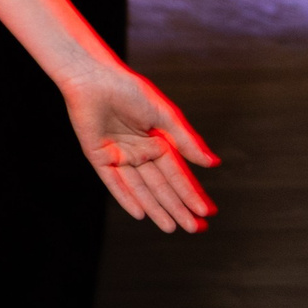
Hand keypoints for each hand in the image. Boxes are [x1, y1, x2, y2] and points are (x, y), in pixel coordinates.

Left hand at [59, 62, 219, 232]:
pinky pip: (114, 182)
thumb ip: (185, 140)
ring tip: (172, 228)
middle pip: (162, 186)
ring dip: (156, 208)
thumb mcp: (164, 115)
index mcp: (158, 142)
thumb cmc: (130, 90)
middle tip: (195, 229)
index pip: (178, 174)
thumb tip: (213, 163)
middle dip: (178, 207)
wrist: (94, 78)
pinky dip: (126, 197)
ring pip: (140, 188)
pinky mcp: (98, 156)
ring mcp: (119, 156)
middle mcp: (139, 153)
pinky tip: (140, 214)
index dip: (191, 193)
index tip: (207, 212)